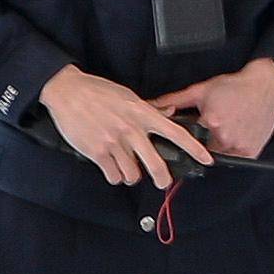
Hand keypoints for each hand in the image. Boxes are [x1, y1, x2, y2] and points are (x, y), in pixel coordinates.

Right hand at [30, 66, 190, 192]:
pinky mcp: (98, 152)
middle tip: (162, 182)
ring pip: (133, 174)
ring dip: (132, 176)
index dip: (194, 148)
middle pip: (156, 164)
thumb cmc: (97, 91)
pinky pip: (113, 175)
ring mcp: (114, 143)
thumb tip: (170, 113)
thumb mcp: (128, 95)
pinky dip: (114, 176)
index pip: (176, 133)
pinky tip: (111, 168)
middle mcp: (132, 130)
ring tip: (126, 168)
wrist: (67, 92)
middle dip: (162, 178)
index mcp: (142, 114)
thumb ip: (150, 109)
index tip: (206, 159)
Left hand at [174, 59, 273, 165]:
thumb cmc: (235, 87)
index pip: (188, 141)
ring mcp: (240, 146)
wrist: (264, 86)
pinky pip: (237, 158)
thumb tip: (152, 105)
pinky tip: (237, 132)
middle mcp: (225, 138)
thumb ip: (174, 100)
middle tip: (215, 124)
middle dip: (205, 140)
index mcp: (211, 123)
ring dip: (220, 146)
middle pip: (203, 150)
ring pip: (220, 156)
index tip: (193, 131)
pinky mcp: (251, 151)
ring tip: (227, 126)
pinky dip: (235, 149)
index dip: (188, 136)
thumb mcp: (201, 90)